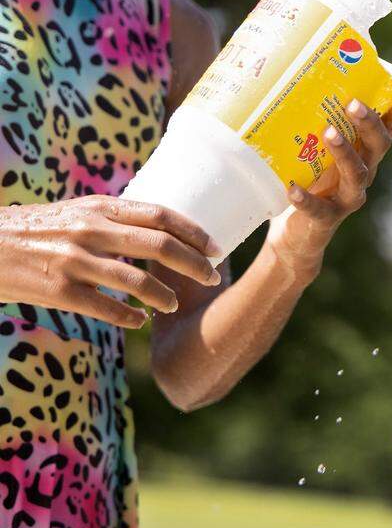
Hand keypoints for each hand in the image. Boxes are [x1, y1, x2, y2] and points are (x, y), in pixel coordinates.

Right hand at [0, 195, 221, 328]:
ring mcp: (74, 261)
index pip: (161, 215)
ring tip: (173, 304)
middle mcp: (90, 230)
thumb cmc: (37, 230)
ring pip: (138, 281)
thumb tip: (164, 230)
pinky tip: (139, 320)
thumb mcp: (77, 212)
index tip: (218, 249)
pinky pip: (107, 308)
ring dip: (165, 296)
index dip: (195, 233)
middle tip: (212, 278)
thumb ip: (115, 219)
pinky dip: (130, 317)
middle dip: (195, 264)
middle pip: (160, 245)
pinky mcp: (58, 291)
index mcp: (99, 207)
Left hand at [265, 86, 391, 279]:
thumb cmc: (305, 178)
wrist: (295, 233)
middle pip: (379, 145)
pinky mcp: (327, 217)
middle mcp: (364, 171)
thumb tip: (285, 69)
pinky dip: (306, 199)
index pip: (391, 127)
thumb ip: (310, 117)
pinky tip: (293, 188)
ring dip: (345, 152)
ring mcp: (348, 195)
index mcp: (365, 150)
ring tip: (329, 133)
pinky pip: (319, 208)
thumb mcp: (312, 146)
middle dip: (370, 124)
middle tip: (354, 104)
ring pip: (356, 174)